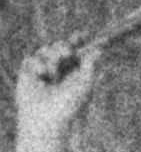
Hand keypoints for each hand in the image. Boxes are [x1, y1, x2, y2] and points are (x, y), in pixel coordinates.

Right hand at [11, 36, 98, 151]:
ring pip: (47, 50)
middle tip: (68, 52)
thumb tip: (101, 50)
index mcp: (75, 70)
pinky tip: (42, 77)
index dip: (79, 41)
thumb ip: (91, 66)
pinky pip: (32, 58)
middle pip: (61, 46)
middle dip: (65, 46)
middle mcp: (60, 68)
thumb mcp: (85, 84)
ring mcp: (43, 69)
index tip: (84, 34)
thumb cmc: (69, 105)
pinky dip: (38, 65)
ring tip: (53, 75)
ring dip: (52, 58)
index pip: (77, 50)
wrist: (45, 118)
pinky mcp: (28, 72)